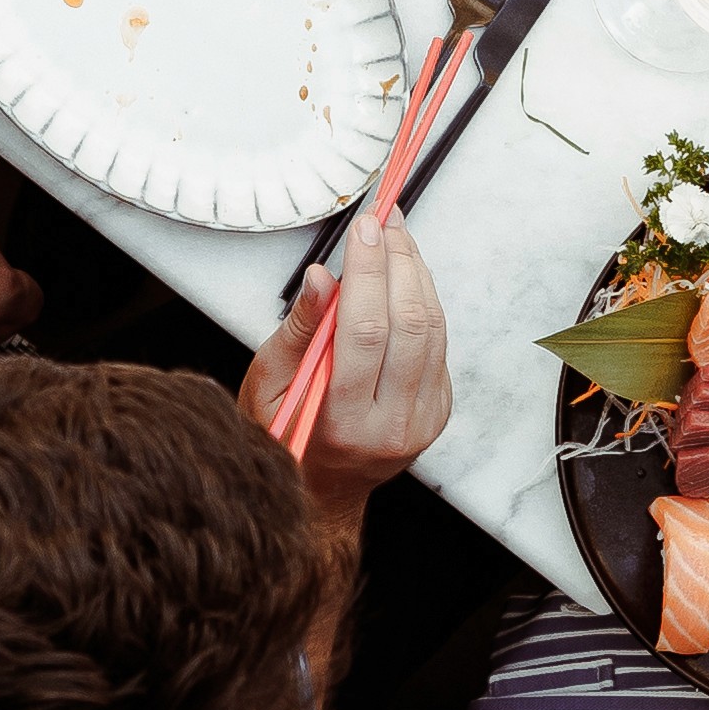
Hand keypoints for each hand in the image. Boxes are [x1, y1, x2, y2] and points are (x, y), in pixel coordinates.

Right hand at [244, 208, 447, 502]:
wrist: (322, 489)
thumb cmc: (286, 437)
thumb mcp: (269, 386)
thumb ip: (299, 331)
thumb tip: (323, 279)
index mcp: (344, 423)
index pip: (366, 332)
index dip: (368, 272)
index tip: (363, 228)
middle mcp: (393, 424)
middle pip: (410, 324)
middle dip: (399, 260)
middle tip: (384, 220)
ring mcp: (423, 419)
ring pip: (432, 329)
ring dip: (417, 273)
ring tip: (396, 236)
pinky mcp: (438, 409)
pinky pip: (439, 343)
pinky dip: (424, 301)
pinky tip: (405, 275)